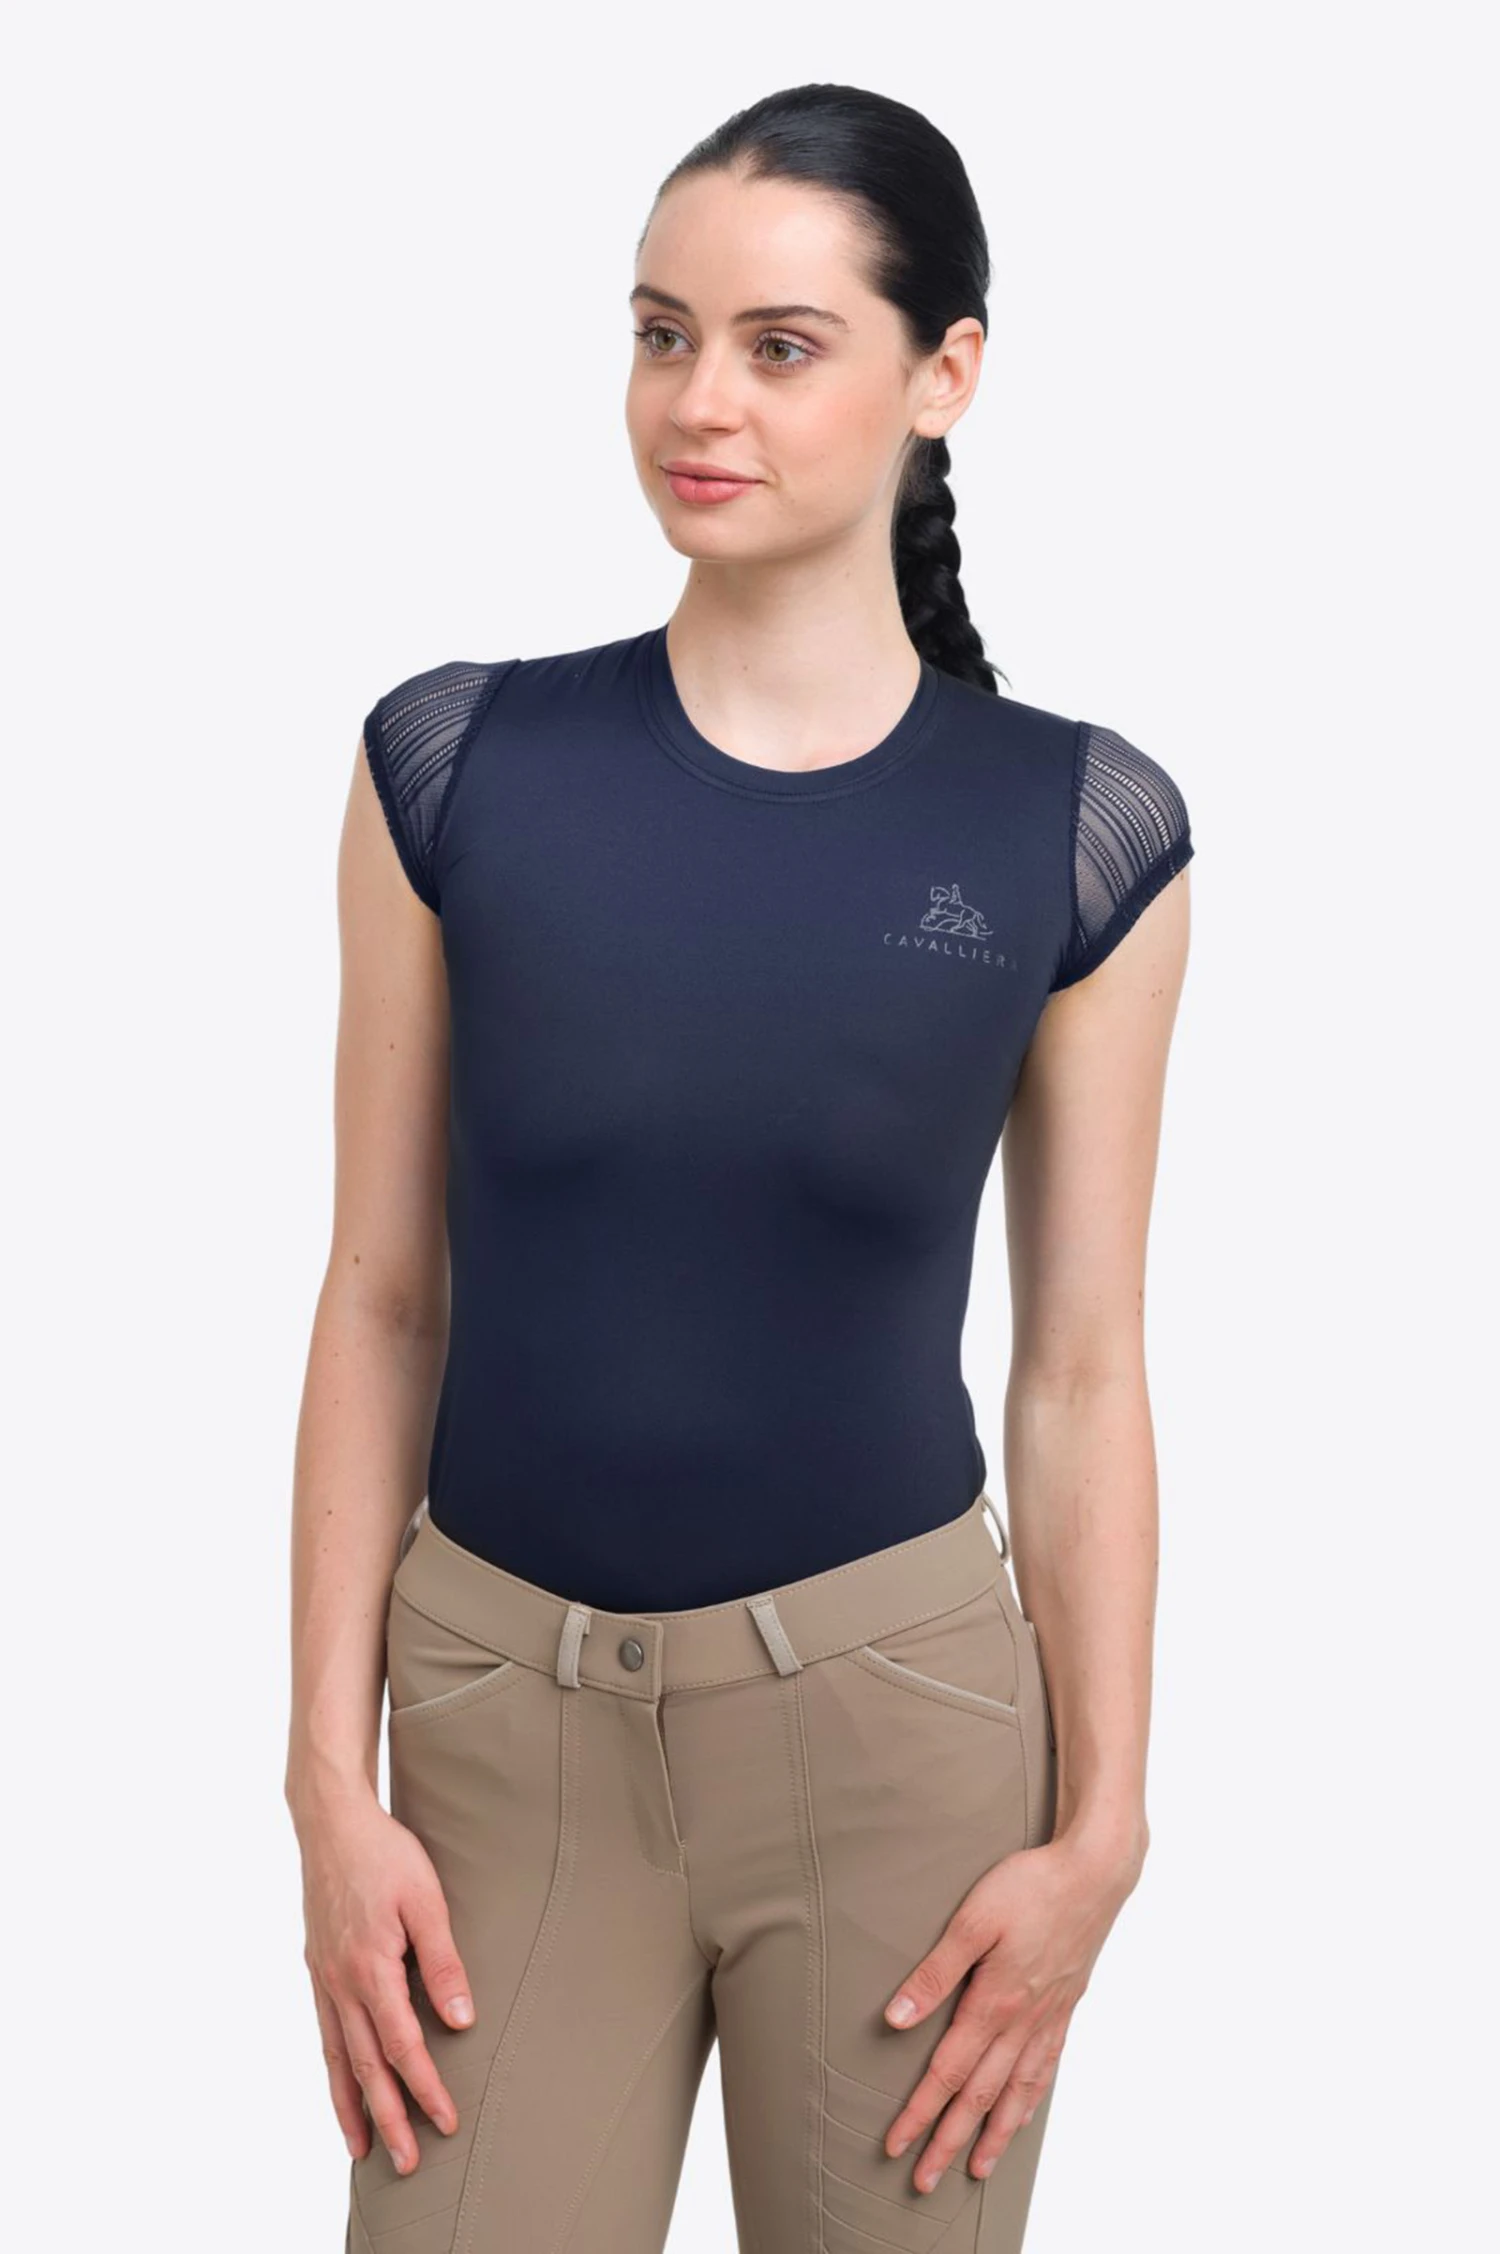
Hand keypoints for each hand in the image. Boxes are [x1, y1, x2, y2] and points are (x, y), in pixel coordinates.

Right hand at [296, 1787, 476, 2174]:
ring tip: (364, 2148)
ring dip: (353, 2105)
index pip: (402, 2046)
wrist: (331, 1821)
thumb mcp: (426, 1899)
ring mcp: (324, 1978)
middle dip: (388, 2118)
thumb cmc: (385, 1854)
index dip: (425, 2088)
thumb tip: (461, 2019)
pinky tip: (340, 2086)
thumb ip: (442, 1961)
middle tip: (407, 2164)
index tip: (446, 2122)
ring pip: (338, 2058)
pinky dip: (332, 2069)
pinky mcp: (317, 1969)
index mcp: (371, 1968)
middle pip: (366, 2066)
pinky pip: (324, 2033)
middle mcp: (341, 1983)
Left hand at [881, 1830, 1139, 2193]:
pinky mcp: (1066, 2008)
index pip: (949, 2072)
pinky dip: (1030, 2101)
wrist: (1094, 1872)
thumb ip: (935, 1972)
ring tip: (975, 2168)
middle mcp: (1023, 2021)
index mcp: (995, 2002)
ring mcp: (1049, 2019)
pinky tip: (1022, 2113)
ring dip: (993, 2135)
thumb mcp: (972, 1919)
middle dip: (949, 2140)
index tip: (896, 2144)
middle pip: (980, 2096)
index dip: (920, 2112)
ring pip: (1017, 2092)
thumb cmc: (1030, 1886)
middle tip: (924, 2181)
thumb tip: (897, 2019)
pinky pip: (1046, 2069)